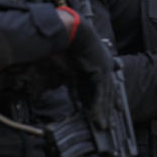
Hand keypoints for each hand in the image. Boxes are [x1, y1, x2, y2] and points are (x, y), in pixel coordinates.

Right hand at [62, 13, 115, 128]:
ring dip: (103, 111)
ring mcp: (103, 67)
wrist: (66, 30)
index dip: (97, 102)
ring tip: (101, 126)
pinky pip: (101, 91)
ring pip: (105, 94)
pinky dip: (98, 105)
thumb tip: (51, 88)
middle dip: (105, 110)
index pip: (96, 87)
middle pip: (105, 93)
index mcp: (92, 64)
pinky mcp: (102, 70)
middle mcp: (101, 66)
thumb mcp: (61, 65)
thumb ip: (60, 78)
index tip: (97, 115)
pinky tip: (96, 116)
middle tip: (105, 125)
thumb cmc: (61, 43)